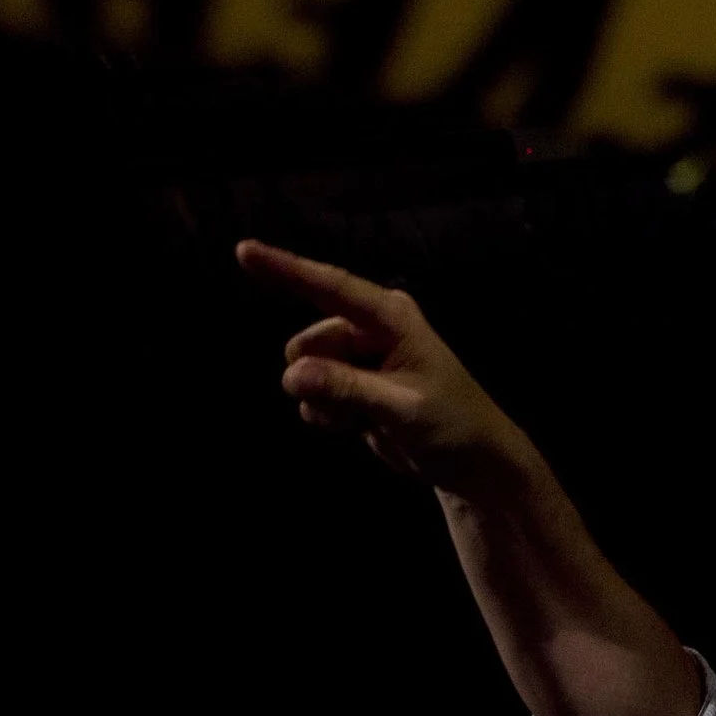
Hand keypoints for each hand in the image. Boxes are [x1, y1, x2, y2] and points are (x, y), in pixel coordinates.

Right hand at [235, 239, 537, 487]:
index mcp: (391, 317)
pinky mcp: (352, 386)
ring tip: (370, 419)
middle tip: (360, 407)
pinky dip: (332, 418)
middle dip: (319, 379)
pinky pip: (315, 398)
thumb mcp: (401, 408)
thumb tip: (293, 375)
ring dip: (328, 405)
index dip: (285, 268)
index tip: (244, 250)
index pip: (330, 287)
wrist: (472, 465)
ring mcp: (359, 357)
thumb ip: (347, 389)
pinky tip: (366, 427)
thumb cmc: (453, 426)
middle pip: (307, 344)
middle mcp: (371, 328)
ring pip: (306, 375)